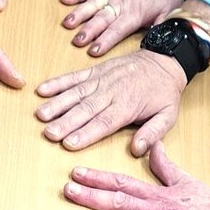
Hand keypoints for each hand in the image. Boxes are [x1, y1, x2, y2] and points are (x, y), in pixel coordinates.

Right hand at [36, 51, 185, 154]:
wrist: (165, 59)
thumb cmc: (164, 92)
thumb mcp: (168, 115)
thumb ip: (153, 133)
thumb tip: (137, 150)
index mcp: (127, 105)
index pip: (103, 122)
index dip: (85, 133)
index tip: (69, 143)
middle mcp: (111, 92)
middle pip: (85, 109)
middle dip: (65, 122)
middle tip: (49, 133)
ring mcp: (100, 80)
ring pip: (75, 93)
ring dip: (56, 104)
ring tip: (40, 115)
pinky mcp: (95, 71)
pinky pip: (74, 77)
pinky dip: (57, 83)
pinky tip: (41, 91)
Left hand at [60, 145, 209, 209]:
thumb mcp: (188, 181)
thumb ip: (166, 167)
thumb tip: (152, 145)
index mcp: (159, 194)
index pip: (123, 181)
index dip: (98, 177)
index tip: (75, 173)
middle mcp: (158, 209)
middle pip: (120, 200)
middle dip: (92, 195)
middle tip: (67, 190)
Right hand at [61, 0, 199, 54]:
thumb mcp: (168, 12)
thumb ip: (158, 30)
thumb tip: (155, 47)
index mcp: (135, 12)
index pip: (117, 30)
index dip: (105, 41)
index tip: (94, 50)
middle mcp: (121, 1)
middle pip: (102, 18)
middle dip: (88, 30)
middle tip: (76, 41)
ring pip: (93, 3)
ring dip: (79, 14)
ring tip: (67, 24)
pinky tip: (64, 0)